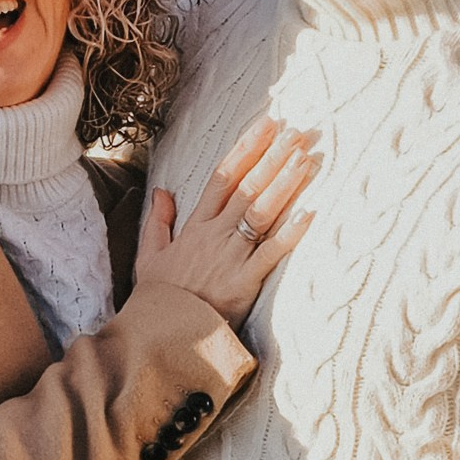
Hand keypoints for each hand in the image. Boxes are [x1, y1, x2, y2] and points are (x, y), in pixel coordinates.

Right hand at [138, 115, 314, 325]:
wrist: (161, 334)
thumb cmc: (159, 299)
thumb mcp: (149, 256)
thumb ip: (158, 222)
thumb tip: (161, 192)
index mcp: (195, 226)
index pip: (223, 177)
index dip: (246, 148)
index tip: (266, 125)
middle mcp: (215, 235)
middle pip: (248, 187)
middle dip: (273, 157)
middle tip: (296, 132)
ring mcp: (231, 257)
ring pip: (261, 212)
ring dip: (284, 184)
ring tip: (305, 158)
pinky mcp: (245, 282)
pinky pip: (271, 253)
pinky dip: (290, 233)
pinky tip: (310, 212)